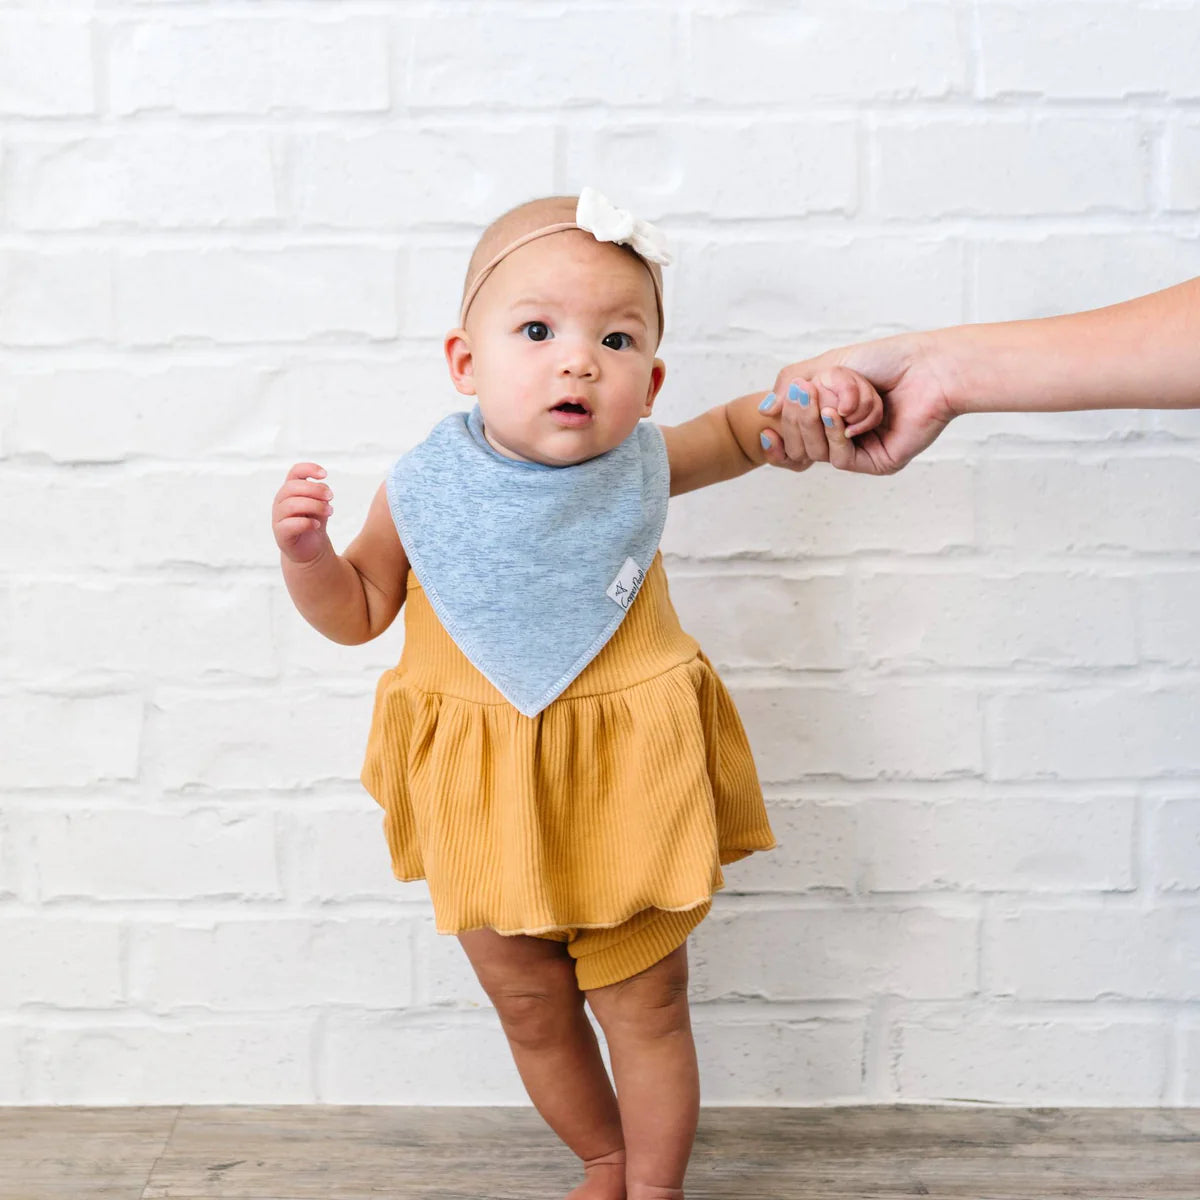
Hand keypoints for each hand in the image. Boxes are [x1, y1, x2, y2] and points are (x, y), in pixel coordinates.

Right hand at [272, 462, 333, 563]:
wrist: (310, 549)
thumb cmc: (314, 522)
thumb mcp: (321, 504)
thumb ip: (321, 495)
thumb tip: (325, 489)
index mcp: (291, 490)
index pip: (295, 472)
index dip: (309, 469)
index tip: (325, 474)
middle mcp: (281, 501)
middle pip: (293, 487)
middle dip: (315, 489)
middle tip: (331, 497)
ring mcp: (278, 517)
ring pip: (291, 504)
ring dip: (314, 506)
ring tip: (330, 512)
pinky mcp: (280, 533)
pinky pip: (290, 524)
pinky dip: (306, 523)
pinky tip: (317, 525)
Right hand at [764, 334, 955, 473]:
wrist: (928, 366)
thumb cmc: (887, 360)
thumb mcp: (828, 365)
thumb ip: (792, 384)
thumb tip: (766, 411)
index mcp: (831, 417)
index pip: (793, 439)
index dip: (777, 439)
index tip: (767, 427)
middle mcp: (844, 436)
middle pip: (799, 446)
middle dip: (798, 419)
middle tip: (805, 394)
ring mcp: (861, 451)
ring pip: (816, 454)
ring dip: (818, 423)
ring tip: (828, 400)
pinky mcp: (878, 462)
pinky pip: (841, 459)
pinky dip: (836, 435)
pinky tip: (840, 417)